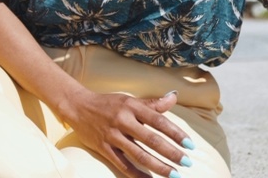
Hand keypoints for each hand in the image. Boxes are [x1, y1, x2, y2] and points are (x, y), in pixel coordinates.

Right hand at [64, 91, 191, 176]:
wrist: (77, 106)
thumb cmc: (108, 103)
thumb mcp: (130, 100)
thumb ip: (153, 103)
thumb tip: (174, 97)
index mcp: (131, 106)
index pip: (158, 121)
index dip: (176, 133)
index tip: (190, 144)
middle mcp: (122, 120)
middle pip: (151, 140)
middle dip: (171, 153)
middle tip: (187, 162)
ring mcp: (112, 135)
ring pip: (139, 154)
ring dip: (158, 166)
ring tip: (174, 175)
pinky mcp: (103, 147)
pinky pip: (122, 164)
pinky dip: (137, 174)